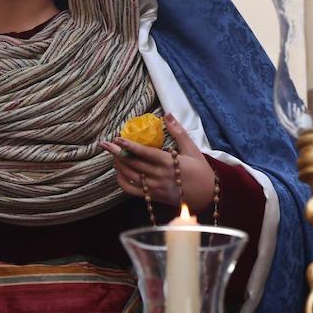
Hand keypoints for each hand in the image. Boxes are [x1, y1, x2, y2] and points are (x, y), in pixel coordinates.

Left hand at [100, 113, 215, 212]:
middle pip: (133, 164)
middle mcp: (159, 176)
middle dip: (117, 153)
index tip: (116, 138)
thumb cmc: (201, 171)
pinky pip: (131, 191)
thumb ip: (178, 132)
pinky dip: (122, 181)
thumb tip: (167, 115)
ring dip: (118, 165)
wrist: (208, 196)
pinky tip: (119, 172)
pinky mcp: (152, 197)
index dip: (129, 146)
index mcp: (168, 163)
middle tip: (105, 144)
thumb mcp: (192, 149)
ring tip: (112, 154)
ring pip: (130, 176)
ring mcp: (155, 188)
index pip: (145, 153)